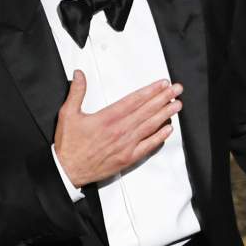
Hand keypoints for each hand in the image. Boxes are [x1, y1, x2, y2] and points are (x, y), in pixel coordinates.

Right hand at [54, 70, 182, 186]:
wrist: (68, 171)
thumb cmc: (69, 145)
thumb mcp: (68, 114)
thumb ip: (76, 92)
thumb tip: (79, 75)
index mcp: (107, 118)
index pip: (134, 100)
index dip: (151, 90)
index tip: (162, 84)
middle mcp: (120, 130)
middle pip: (147, 110)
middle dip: (164, 98)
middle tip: (177, 90)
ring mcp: (126, 145)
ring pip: (150, 126)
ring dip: (165, 114)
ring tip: (177, 105)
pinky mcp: (128, 158)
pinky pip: (148, 146)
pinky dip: (159, 137)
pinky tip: (168, 129)